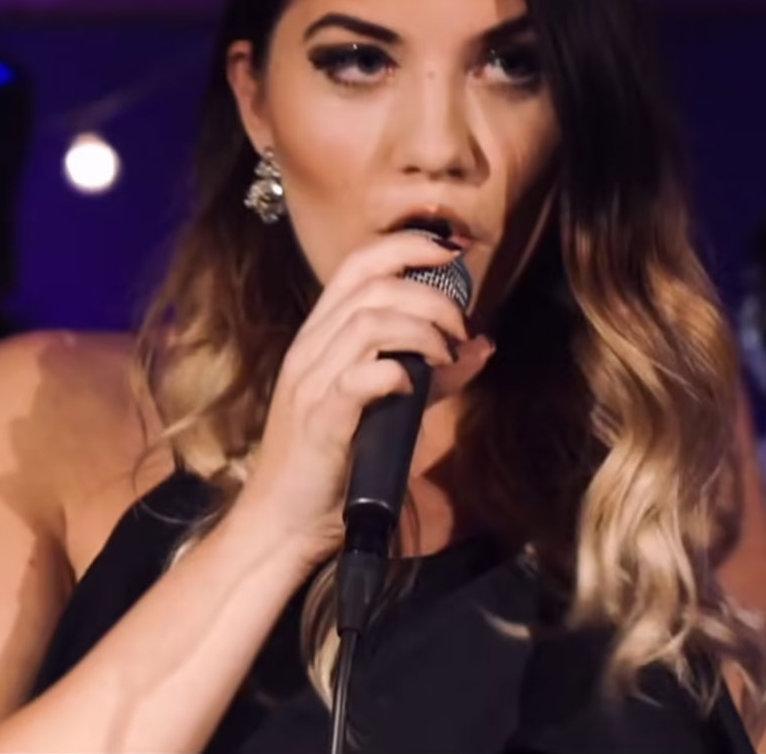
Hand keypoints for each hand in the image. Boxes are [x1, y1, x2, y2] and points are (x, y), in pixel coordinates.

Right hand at [230, 232, 495, 571]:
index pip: (358, 264)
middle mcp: (311, 349)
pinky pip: (360, 377)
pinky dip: (396, 371)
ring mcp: (311, 382)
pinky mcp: (320, 420)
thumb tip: (482, 345)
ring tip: (447, 355)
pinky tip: (414, 386)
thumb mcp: (389, 407)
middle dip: (430, 294)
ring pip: (368, 321)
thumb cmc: (336, 462)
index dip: (409, 246)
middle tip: (461, 325)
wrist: (283, 521)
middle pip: (372, 285)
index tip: (454, 250)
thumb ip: (432, 374)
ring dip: (422, 330)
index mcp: (320, 336)